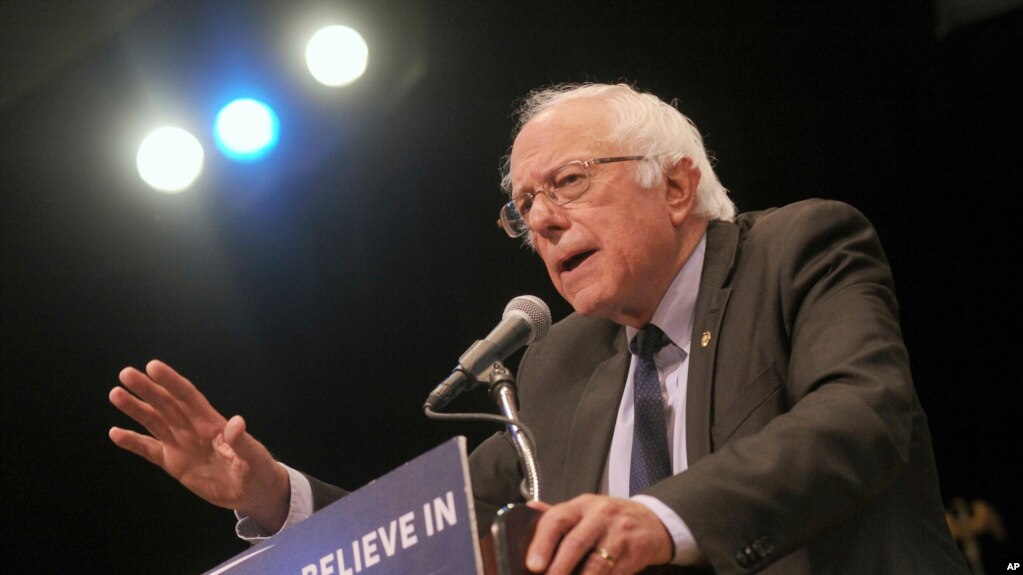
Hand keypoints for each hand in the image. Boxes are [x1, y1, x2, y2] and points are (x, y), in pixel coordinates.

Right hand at [109, 359, 289, 532]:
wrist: (252, 492)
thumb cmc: (257, 469)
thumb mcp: (253, 455)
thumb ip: (241, 441)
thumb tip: (237, 422)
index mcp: (211, 422)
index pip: (187, 396)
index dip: (171, 381)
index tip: (153, 366)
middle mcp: (192, 429)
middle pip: (166, 405)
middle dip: (147, 389)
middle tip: (126, 374)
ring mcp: (181, 445)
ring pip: (154, 422)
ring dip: (135, 409)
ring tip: (115, 394)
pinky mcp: (174, 463)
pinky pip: (150, 450)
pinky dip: (133, 442)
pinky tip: (115, 432)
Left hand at [525, 495, 672, 573]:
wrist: (653, 521)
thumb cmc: (611, 518)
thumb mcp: (585, 509)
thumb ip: (558, 514)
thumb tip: (528, 510)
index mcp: (582, 506)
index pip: (557, 519)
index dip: (542, 543)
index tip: (533, 565)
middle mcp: (600, 516)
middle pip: (576, 543)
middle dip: (559, 568)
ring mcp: (619, 534)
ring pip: (597, 563)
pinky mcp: (635, 553)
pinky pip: (616, 574)